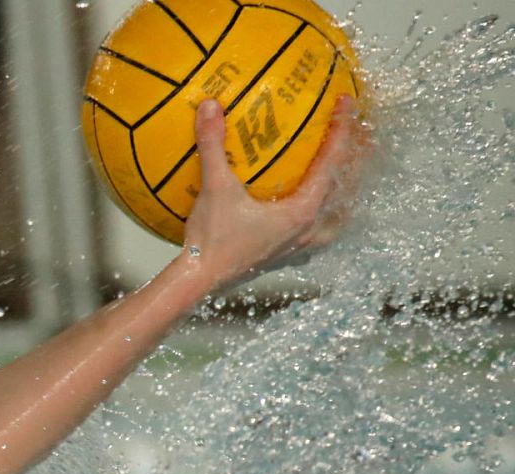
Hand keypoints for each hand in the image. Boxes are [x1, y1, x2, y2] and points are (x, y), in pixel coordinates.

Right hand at [182, 94, 367, 288]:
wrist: (199, 282)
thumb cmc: (210, 240)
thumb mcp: (213, 188)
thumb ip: (212, 145)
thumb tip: (210, 105)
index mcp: (301, 212)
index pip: (332, 163)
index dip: (342, 130)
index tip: (347, 103)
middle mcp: (308, 231)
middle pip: (345, 188)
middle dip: (356, 158)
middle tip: (363, 131)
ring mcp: (300, 247)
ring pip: (338, 217)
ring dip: (347, 193)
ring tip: (352, 177)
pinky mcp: (286, 257)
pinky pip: (318, 235)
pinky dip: (325, 220)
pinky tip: (316, 216)